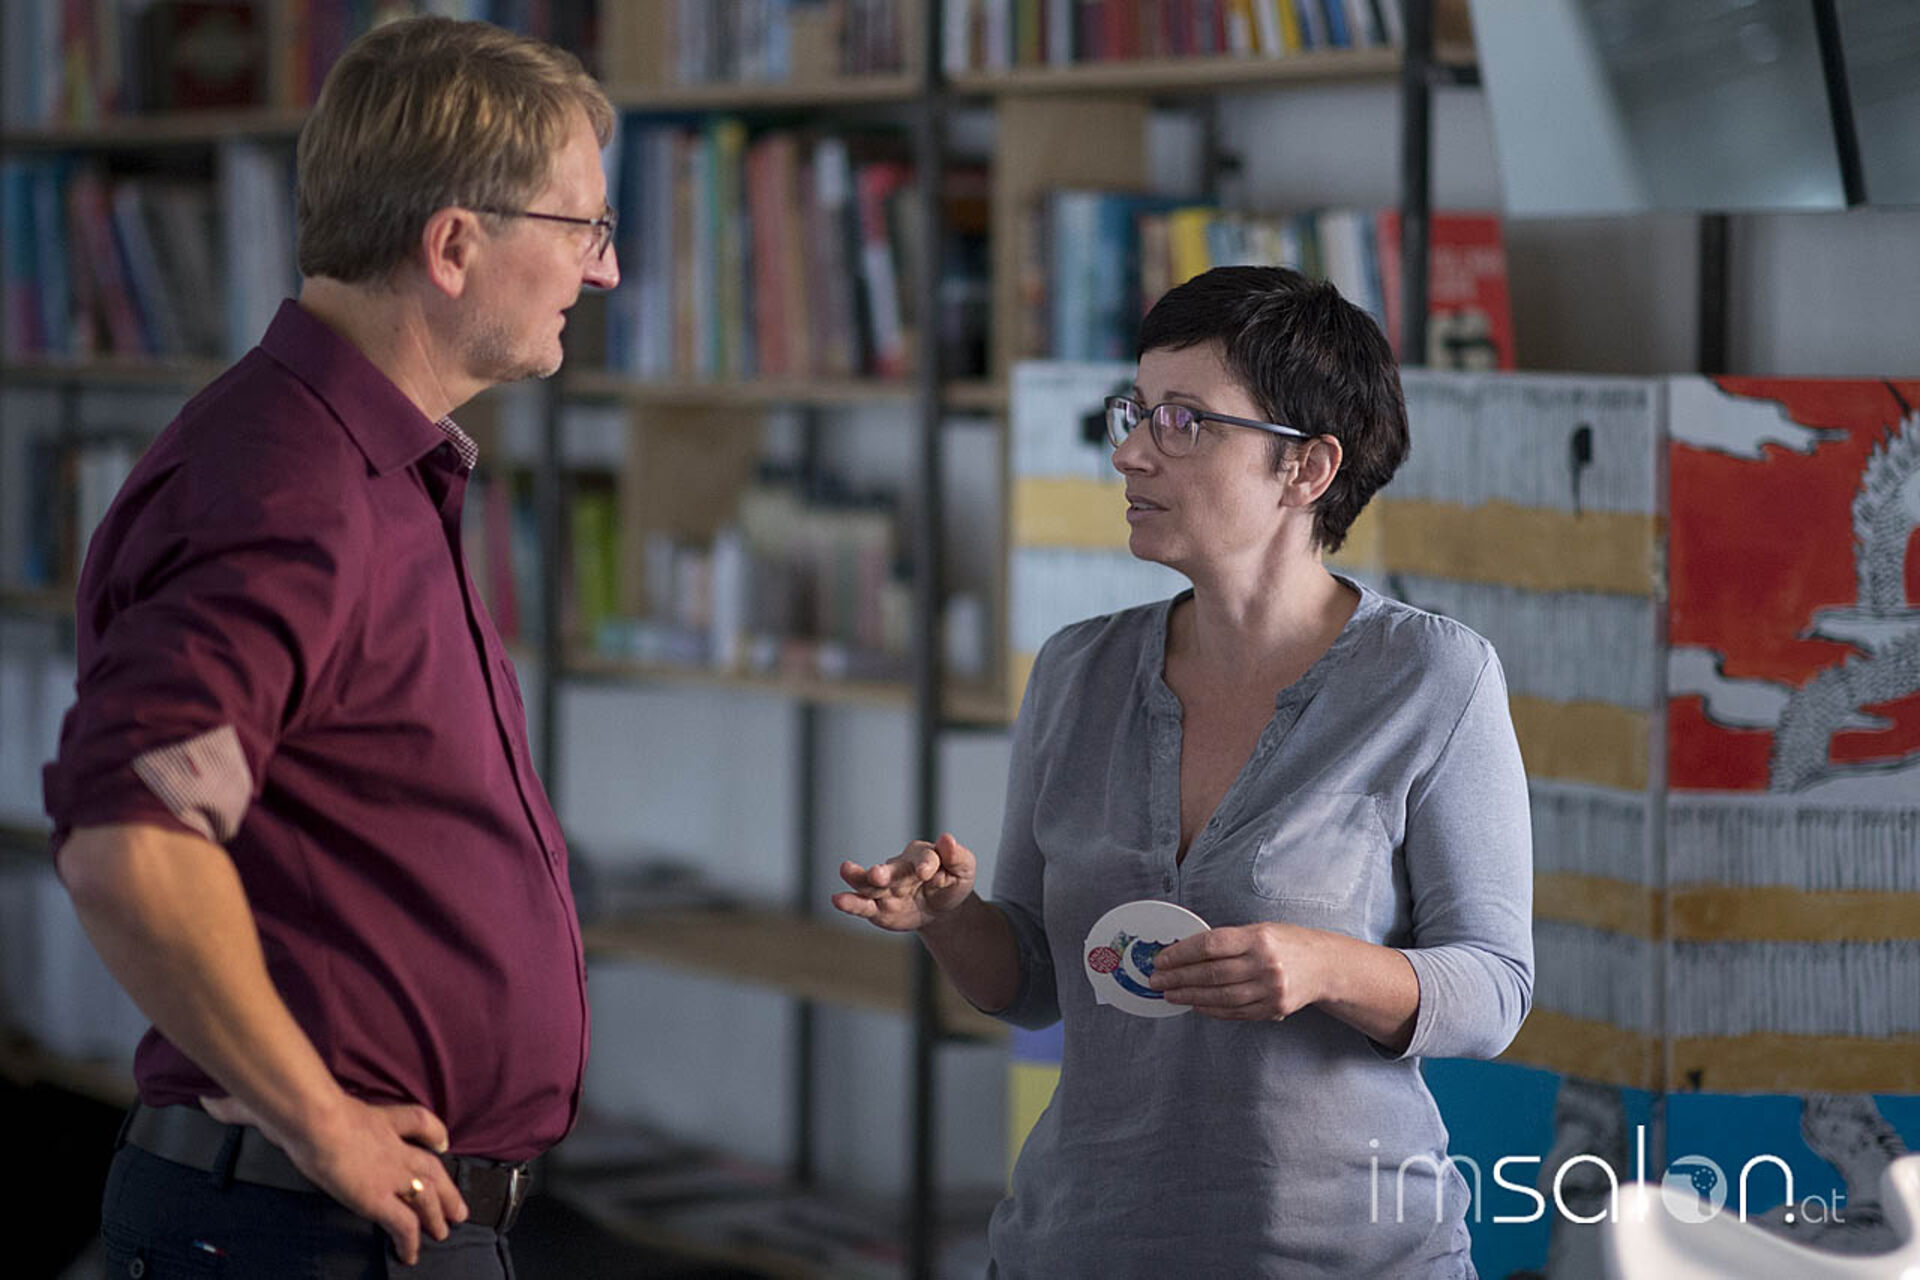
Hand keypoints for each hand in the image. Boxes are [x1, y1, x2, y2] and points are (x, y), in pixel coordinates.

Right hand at [202, 1092, 467, 1264]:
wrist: (314, 1119)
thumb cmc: (297, 1106)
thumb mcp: (284, 1102)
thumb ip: (250, 1106)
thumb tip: (212, 1103)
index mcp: (377, 1118)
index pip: (417, 1120)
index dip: (433, 1133)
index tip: (443, 1143)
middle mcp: (391, 1147)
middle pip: (432, 1166)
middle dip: (447, 1188)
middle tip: (459, 1208)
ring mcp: (389, 1173)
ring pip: (427, 1196)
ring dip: (438, 1215)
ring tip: (445, 1231)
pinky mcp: (381, 1198)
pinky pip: (404, 1225)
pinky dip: (411, 1240)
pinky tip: (411, 1255)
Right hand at [832, 833, 975, 932]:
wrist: (941, 910)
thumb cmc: (952, 883)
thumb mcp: (964, 870)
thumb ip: (957, 856)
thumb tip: (947, 838)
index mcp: (922, 856)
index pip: (924, 857)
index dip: (925, 864)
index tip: (927, 872)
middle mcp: (899, 869)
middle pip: (890, 869)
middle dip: (884, 872)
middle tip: (877, 874)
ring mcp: (885, 889)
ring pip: (868, 884)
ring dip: (858, 878)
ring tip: (845, 869)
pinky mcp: (877, 909)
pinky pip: (863, 906)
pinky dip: (850, 903)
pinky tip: (837, 899)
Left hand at [1147, 922, 1330, 1020]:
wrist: (1325, 966)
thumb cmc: (1287, 943)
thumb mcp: (1260, 930)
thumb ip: (1227, 941)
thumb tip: (1186, 952)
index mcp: (1258, 938)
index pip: (1210, 945)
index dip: (1181, 953)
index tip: (1162, 959)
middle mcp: (1265, 964)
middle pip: (1212, 973)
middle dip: (1179, 978)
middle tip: (1157, 980)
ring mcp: (1270, 989)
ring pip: (1221, 996)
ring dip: (1190, 996)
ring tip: (1170, 994)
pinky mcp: (1273, 1009)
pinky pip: (1235, 1011)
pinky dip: (1211, 1009)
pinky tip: (1195, 1004)